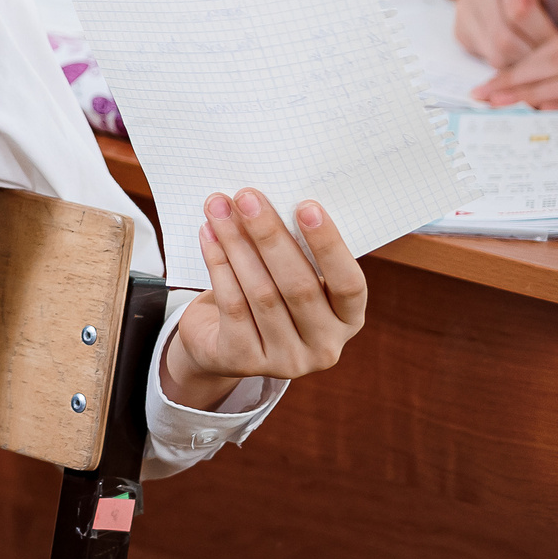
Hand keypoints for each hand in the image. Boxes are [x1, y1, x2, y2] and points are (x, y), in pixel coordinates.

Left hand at [162, 190, 366, 410]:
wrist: (221, 342)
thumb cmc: (268, 294)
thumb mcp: (291, 276)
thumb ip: (294, 249)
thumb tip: (269, 199)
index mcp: (348, 319)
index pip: (349, 284)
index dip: (329, 245)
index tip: (306, 205)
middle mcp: (324, 346)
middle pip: (299, 286)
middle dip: (270, 235)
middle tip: (248, 197)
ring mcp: (286, 360)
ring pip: (261, 292)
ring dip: (237, 243)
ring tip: (220, 209)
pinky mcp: (244, 361)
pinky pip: (232, 304)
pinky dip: (218, 264)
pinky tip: (208, 235)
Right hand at [455, 0, 557, 66]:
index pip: (520, 8)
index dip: (545, 34)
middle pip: (504, 34)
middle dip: (534, 53)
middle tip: (554, 57)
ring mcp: (465, 3)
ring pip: (494, 50)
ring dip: (523, 62)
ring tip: (541, 52)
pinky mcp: (460, 26)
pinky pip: (485, 56)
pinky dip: (509, 62)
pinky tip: (523, 49)